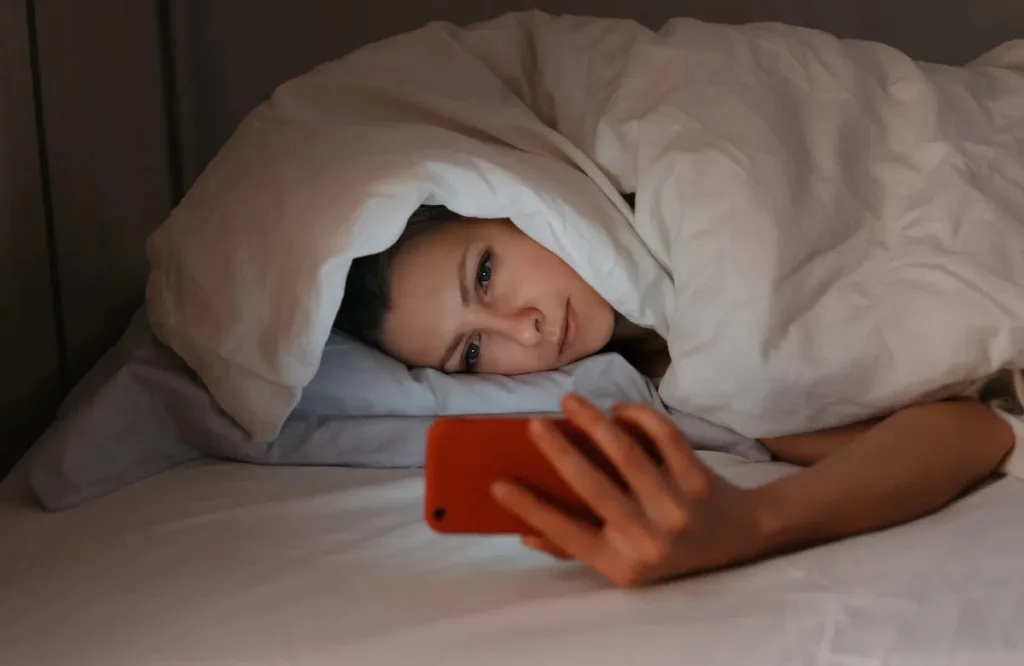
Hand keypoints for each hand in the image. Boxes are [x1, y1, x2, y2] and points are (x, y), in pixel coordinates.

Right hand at [491, 395, 766, 587]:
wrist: (737, 539)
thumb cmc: (667, 549)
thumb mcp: (622, 562)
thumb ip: (575, 548)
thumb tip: (524, 531)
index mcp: (622, 563)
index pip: (566, 534)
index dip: (530, 509)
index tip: (498, 483)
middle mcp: (648, 538)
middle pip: (594, 487)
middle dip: (559, 452)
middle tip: (532, 425)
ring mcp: (676, 507)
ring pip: (627, 455)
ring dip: (593, 423)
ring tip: (570, 402)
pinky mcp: (698, 478)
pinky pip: (664, 438)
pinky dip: (639, 417)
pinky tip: (618, 409)